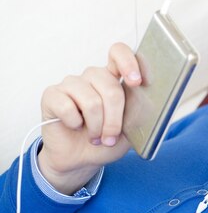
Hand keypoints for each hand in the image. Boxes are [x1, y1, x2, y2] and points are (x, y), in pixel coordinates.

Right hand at [38, 43, 141, 194]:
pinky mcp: (52, 95)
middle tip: (111, 137)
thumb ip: (141, 111)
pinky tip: (74, 127)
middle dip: (115, 118)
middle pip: (110, 87)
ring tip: (95, 137)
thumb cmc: (107, 140)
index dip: (130, 63)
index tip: (138, 83)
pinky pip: (67, 106)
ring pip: (91, 101)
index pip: (119, 53)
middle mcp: (93, 76)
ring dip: (96, 126)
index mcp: (114, 78)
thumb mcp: (132, 129)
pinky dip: (74, 123)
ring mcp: (71, 84)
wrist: (81, 160)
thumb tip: (149, 100)